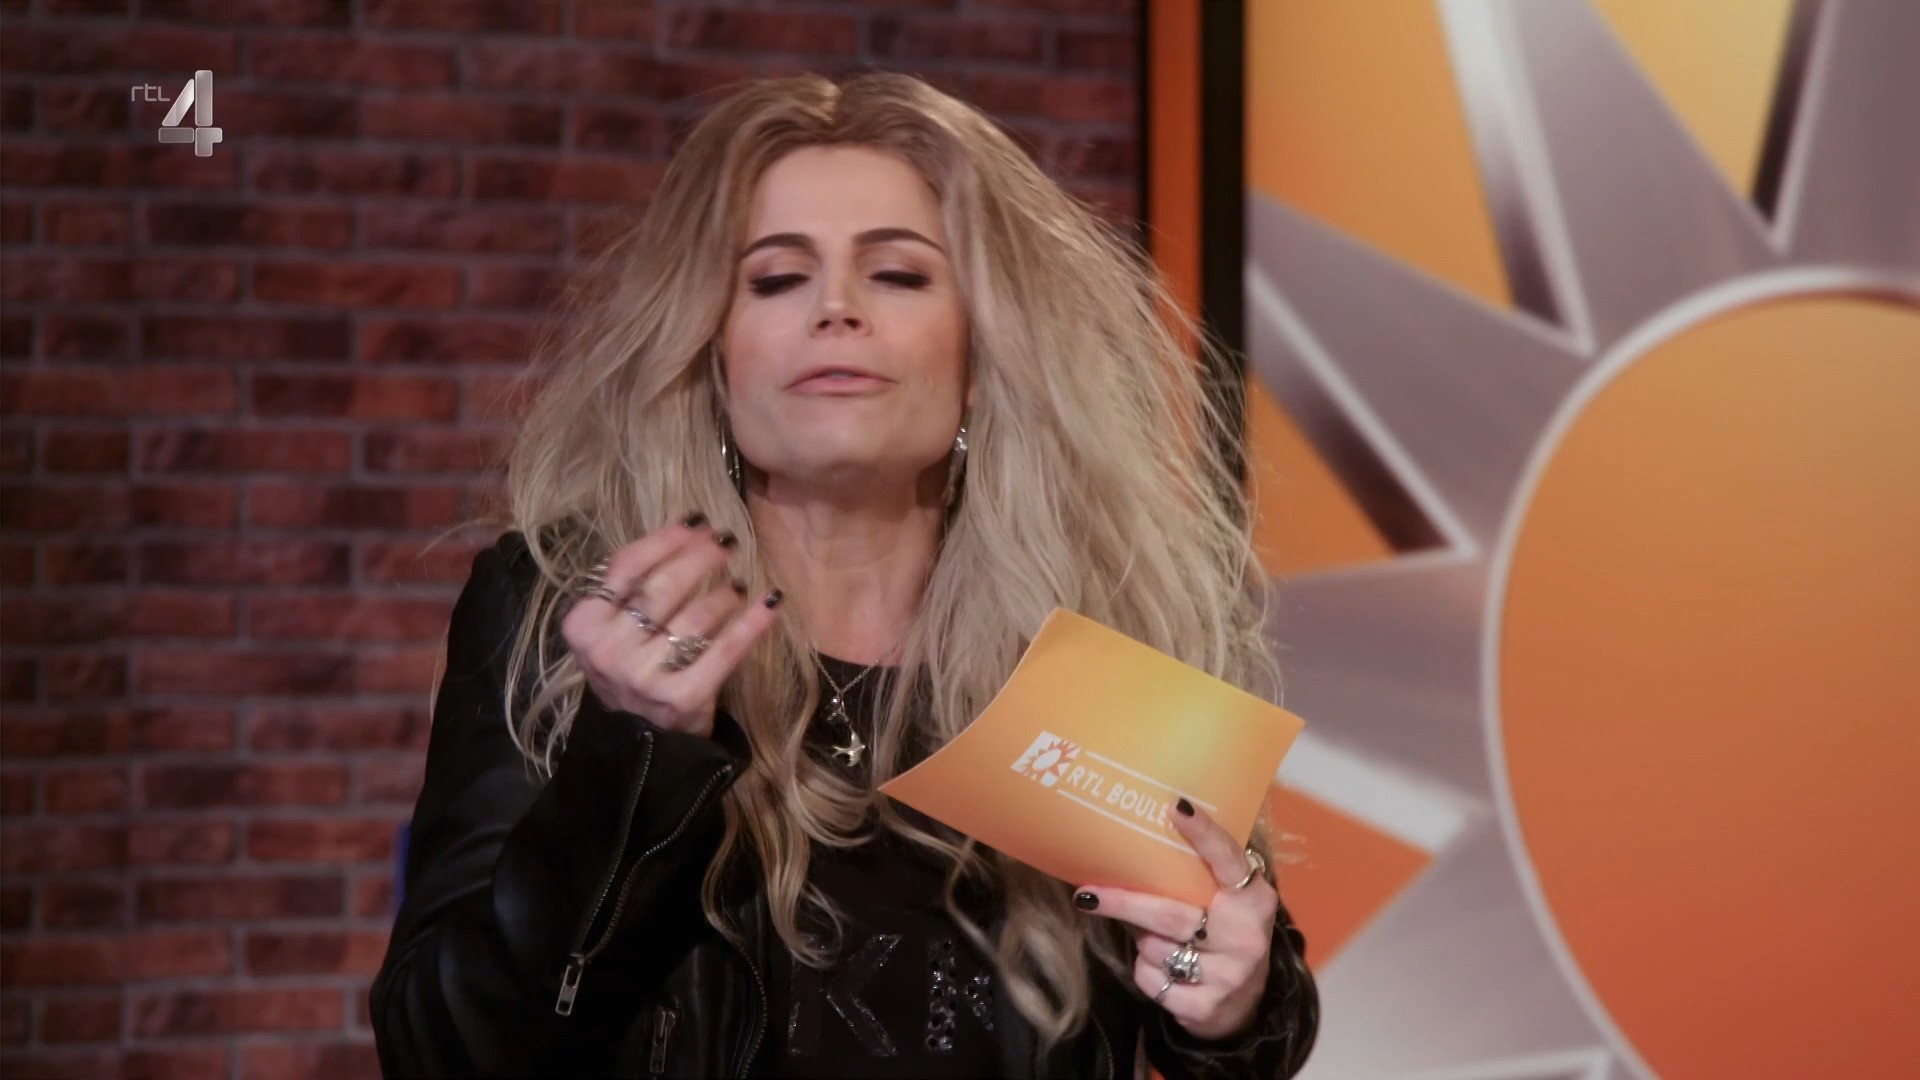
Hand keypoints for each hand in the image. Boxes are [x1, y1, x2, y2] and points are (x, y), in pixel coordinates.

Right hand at [558, 513, 781, 739]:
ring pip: (696, 616)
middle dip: (701, 557)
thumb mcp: (612, 630)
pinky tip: (771, 601)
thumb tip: (688, 529)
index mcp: (584, 626)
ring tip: (738, 583)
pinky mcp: (684, 698)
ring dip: (725, 592)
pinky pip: (726, 649)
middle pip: (664, 586)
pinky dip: (753, 622)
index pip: (627, 566)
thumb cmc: (630, 669)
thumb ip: (633, 586)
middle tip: (726, 541)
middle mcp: (609, 651)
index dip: (667, 539)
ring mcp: (645, 677)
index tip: (697, 521)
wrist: (639, 743)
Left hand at [1074, 799, 1277, 1039]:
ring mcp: (1228, 975)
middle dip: (1123, 902)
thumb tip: (1133, 843)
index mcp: (1253, 898)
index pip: (1228, 860)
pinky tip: (1162, 967)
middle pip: (1169, 914)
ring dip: (1140, 939)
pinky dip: (1145, 970)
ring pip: (1154, 948)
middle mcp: (1245, 936)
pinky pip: (1151, 980)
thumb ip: (1200, 876)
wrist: (1247, 1003)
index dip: (1204, 833)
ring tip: (1151, 935)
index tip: (1175, 806)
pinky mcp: (1206, 1006)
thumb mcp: (1227, 902)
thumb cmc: (1225, 933)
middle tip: (1087, 893)